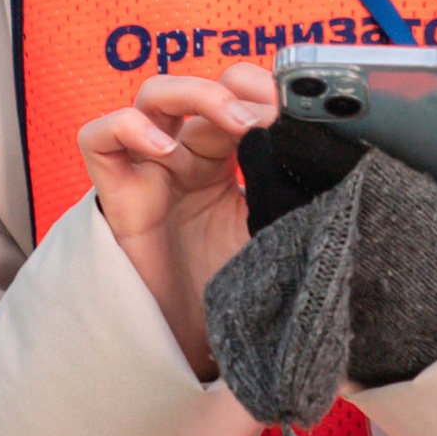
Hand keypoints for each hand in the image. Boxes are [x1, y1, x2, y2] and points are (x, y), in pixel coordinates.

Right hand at [78, 73, 276, 382]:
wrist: (192, 347)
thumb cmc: (231, 290)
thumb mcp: (274, 232)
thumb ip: (294, 192)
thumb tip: (337, 156)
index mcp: (225, 160)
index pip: (239, 97)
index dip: (265, 93)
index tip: (298, 112)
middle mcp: (185, 156)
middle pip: (202, 89)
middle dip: (239, 92)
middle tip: (269, 118)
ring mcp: (149, 171)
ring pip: (153, 95)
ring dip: (194, 94)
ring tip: (232, 122)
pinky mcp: (116, 194)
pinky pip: (98, 137)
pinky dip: (128, 128)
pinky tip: (166, 153)